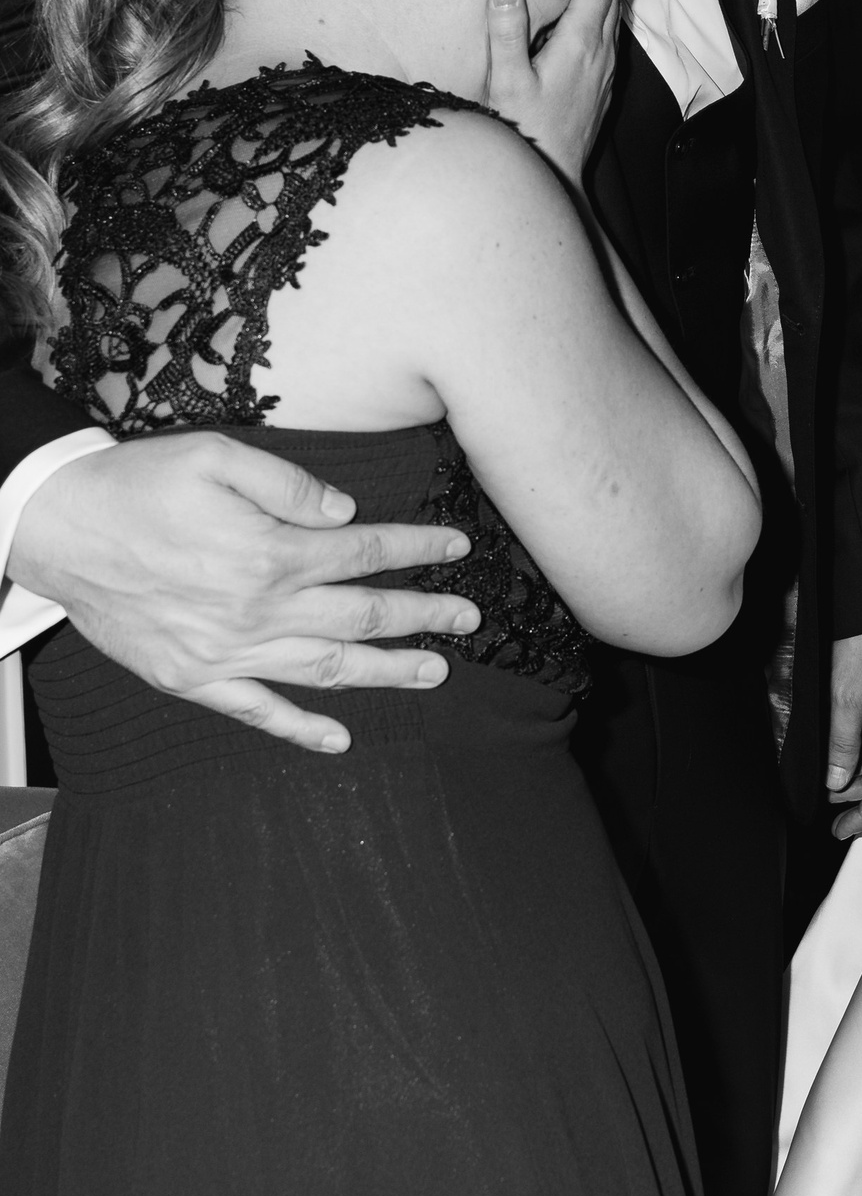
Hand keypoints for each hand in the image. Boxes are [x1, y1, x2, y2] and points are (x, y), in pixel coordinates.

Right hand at [10, 435, 478, 755]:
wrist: (58, 530)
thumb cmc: (139, 485)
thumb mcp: (217, 456)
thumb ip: (289, 483)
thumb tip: (348, 513)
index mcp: (269, 553)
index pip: (365, 552)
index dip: (418, 549)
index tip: (458, 548)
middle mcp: (256, 611)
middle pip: (361, 616)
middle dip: (423, 616)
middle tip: (469, 618)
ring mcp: (226, 653)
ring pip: (326, 670)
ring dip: (387, 672)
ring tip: (436, 672)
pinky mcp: (192, 679)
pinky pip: (259, 712)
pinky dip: (302, 729)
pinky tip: (340, 740)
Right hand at [486, 0, 627, 184]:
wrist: (553, 174)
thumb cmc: (526, 129)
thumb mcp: (507, 81)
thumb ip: (507, 33)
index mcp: (578, 44)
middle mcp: (599, 53)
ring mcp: (604, 69)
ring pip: (614, 15)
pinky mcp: (602, 84)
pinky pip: (610, 34)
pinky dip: (607, 9)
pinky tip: (598, 12)